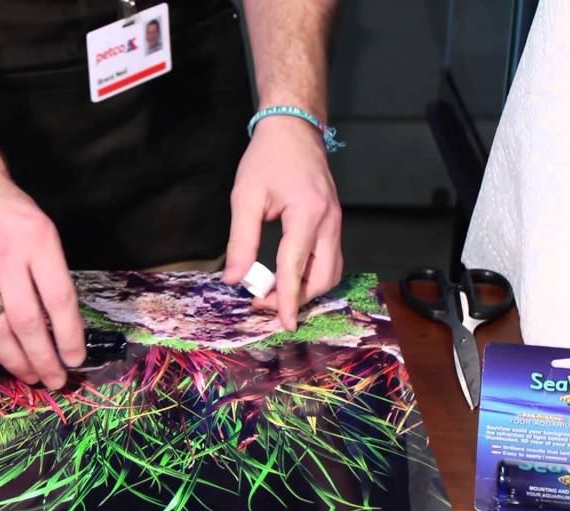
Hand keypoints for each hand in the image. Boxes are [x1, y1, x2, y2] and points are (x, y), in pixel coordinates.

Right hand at [0, 169, 85, 389]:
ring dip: (14, 361)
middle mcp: (5, 255)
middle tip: (55, 380)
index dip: (69, 336)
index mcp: (37, 241)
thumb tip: (63, 327)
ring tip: (30, 376)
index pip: (58, 299)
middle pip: (26, 322)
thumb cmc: (10, 211)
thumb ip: (52, 273)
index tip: (76, 359)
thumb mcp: (43, 230)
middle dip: (43, 359)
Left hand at [222, 115, 342, 330]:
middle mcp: (329, 221)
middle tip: (264, 303)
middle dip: (298, 298)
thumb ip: (241, 240)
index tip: (282, 323)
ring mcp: (335, 222)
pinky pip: (329, 258)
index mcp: (307, 214)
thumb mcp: (245, 198)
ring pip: (331, 271)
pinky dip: (312, 274)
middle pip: (323, 277)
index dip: (287, 299)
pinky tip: (288, 276)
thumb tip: (234, 279)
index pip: (296, 267)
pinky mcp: (333, 222)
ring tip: (274, 293)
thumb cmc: (267, 158)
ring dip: (306, 289)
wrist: (294, 129)